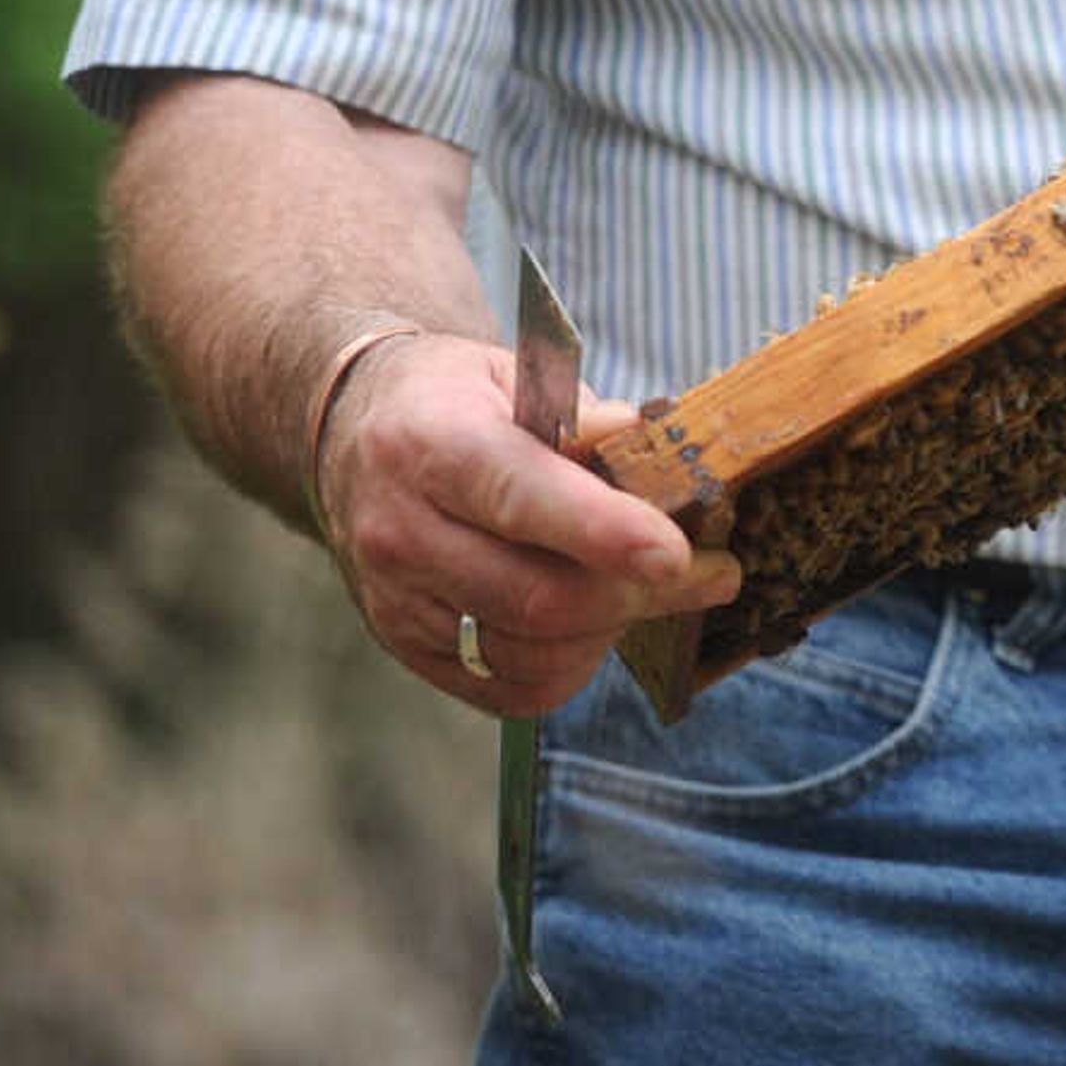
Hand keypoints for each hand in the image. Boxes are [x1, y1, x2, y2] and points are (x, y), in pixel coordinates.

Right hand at [310, 331, 739, 716]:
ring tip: (648, 588)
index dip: (605, 533)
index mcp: (431, 445)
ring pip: (529, 652)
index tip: (677, 553)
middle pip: (538, 598)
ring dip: (613, 631)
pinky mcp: (403, 646)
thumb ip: (585, 416)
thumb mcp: (516, 376)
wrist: (352, 434)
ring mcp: (396, 600)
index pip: (522, 499)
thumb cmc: (458, 400)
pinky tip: (595, 622)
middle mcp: (401, 531)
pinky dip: (570, 666)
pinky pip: (506, 689)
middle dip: (642, 595)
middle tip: (713, 574)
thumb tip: (648, 442)